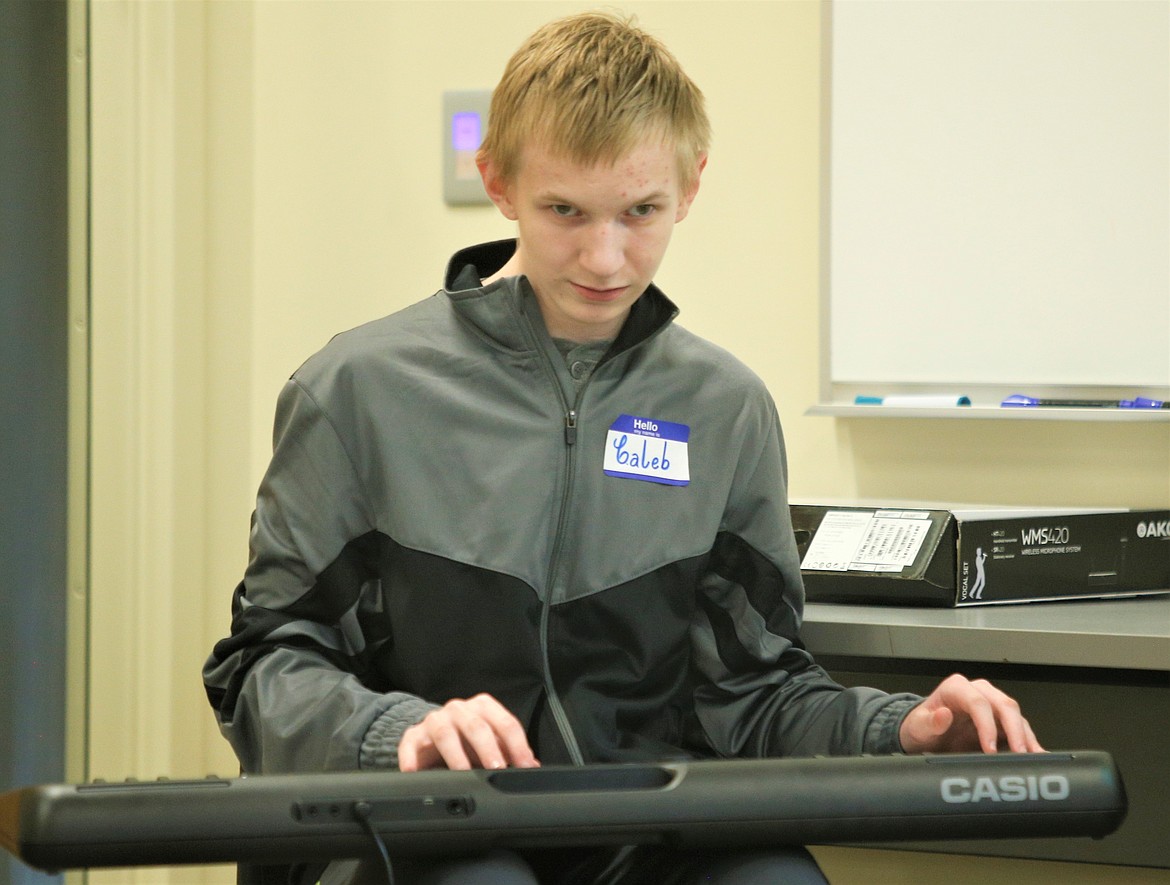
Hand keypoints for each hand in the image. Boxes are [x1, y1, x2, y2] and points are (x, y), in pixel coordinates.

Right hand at [397, 693, 540, 771]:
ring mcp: (435, 721)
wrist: (430, 734)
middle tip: (497, 768)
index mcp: (483, 708)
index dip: (517, 745)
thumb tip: (532, 765)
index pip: (505, 723)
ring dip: (456, 755)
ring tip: (464, 773)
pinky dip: (412, 759)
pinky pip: (410, 745)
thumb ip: (510, 752)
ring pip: (445, 733)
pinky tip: (416, 772)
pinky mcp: (412, 735)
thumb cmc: (465, 739)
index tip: (524, 765)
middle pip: (477, 726)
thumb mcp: (490, 742)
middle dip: (489, 748)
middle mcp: (459, 710)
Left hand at [899, 673, 1042, 754]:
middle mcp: (977, 692)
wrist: (926, 736)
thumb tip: (943, 715)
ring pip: (1016, 716)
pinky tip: (1037, 755)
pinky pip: (1019, 728)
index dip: (986, 724)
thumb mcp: (918, 726)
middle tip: (1019, 753)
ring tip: (1033, 758)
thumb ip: (929, 722)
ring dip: (1027, 737)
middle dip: (1014, 730)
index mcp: (956, 688)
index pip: (977, 702)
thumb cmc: (922, 726)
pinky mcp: (1001, 721)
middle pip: (1003, 705)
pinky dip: (1029, 742)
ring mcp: (992, 706)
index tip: (989, 748)